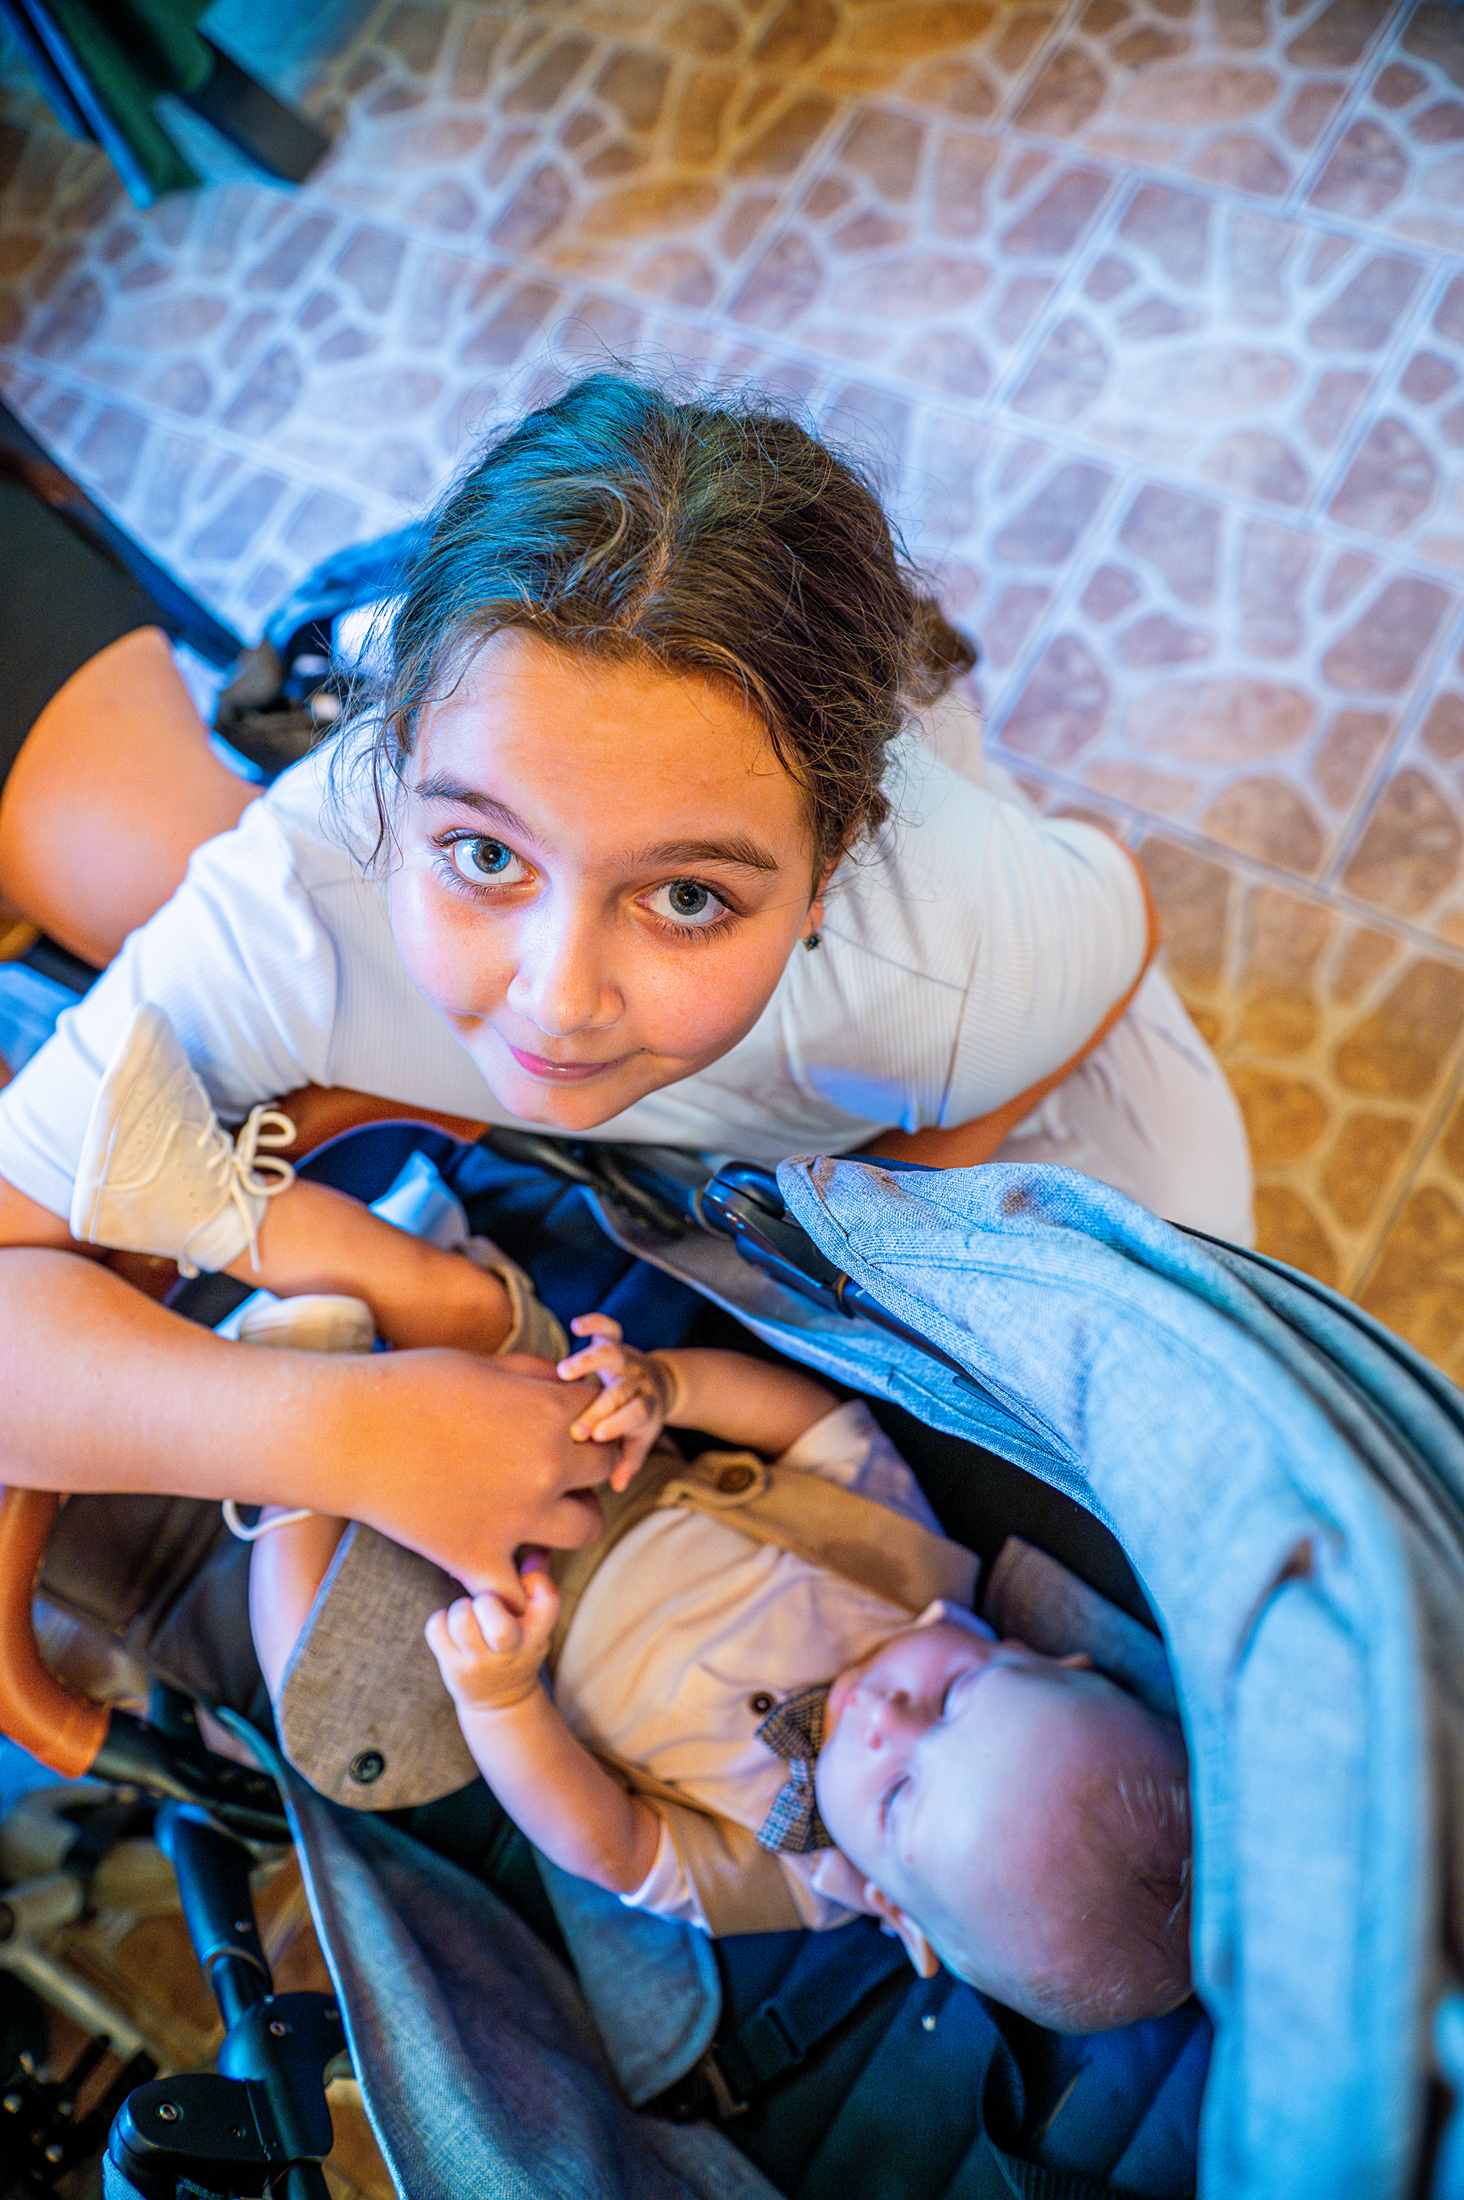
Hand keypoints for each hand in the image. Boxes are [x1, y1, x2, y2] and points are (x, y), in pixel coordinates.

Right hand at [321, 1347, 618, 1597]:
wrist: (344, 1433)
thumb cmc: (408, 1386)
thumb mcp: (483, 1364)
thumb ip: (535, 1376)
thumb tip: (566, 1384)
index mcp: (549, 1413)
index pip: (600, 1410)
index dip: (584, 1409)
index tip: (561, 1413)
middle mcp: (545, 1468)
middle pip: (604, 1468)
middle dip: (587, 1459)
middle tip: (558, 1458)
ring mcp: (517, 1520)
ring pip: (587, 1527)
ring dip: (574, 1514)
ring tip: (545, 1506)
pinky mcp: (479, 1560)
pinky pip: (522, 1593)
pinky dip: (521, 1588)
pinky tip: (509, 1566)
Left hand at [425, 1555, 559, 1715]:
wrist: (500, 1702)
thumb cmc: (519, 1645)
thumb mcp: (537, 1621)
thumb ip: (537, 1583)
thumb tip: (537, 1546)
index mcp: (538, 1634)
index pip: (547, 1598)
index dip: (534, 1580)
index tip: (523, 1581)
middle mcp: (512, 1651)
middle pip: (497, 1617)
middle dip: (486, 1600)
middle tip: (485, 1602)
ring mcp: (480, 1662)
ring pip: (461, 1618)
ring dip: (460, 1608)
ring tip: (466, 1613)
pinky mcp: (453, 1667)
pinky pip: (437, 1628)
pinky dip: (440, 1621)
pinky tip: (450, 1627)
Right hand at [556, 1314, 677, 1489]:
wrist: (661, 1386)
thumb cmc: (641, 1420)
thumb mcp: (639, 1442)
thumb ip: (627, 1462)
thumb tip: (617, 1486)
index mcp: (645, 1407)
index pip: (636, 1414)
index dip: (618, 1423)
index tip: (596, 1437)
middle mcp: (637, 1381)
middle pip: (622, 1389)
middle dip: (598, 1406)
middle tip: (574, 1424)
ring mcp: (628, 1359)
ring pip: (614, 1353)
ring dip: (589, 1362)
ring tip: (564, 1372)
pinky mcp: (618, 1341)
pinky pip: (609, 1327)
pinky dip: (595, 1323)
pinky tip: (576, 1326)